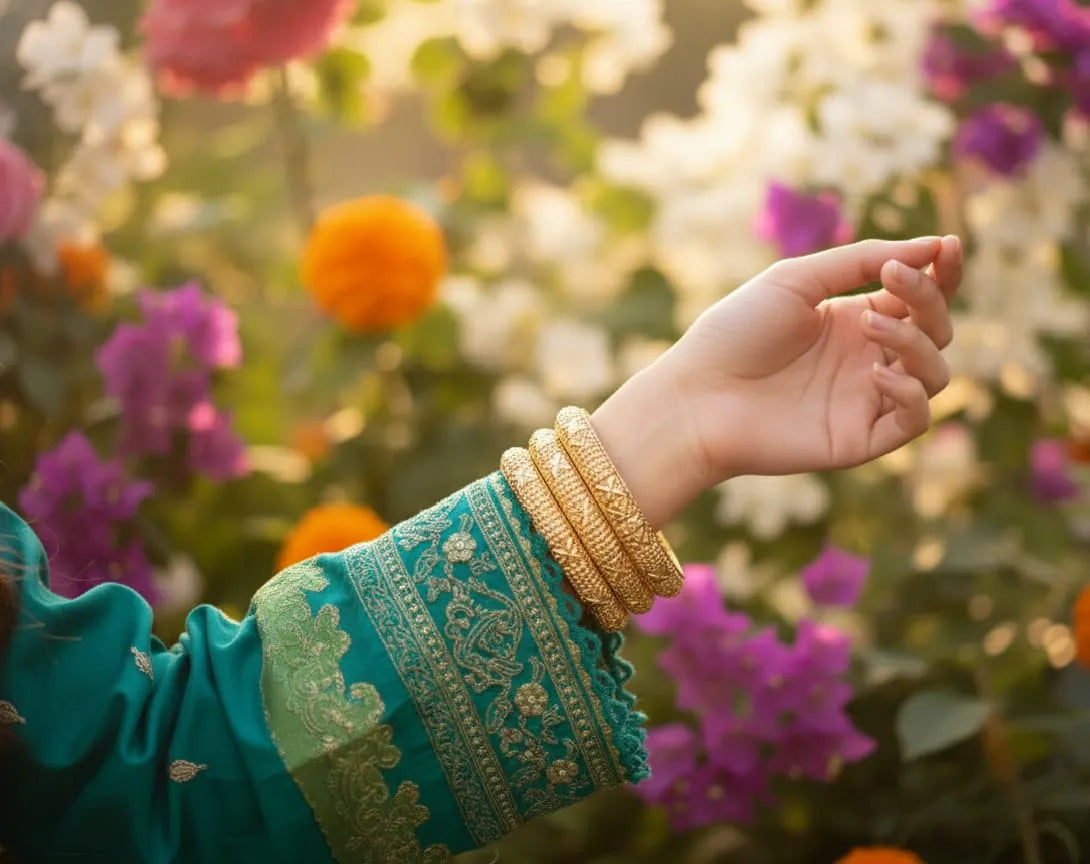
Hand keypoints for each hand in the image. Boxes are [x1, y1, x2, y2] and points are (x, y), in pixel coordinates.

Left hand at [593, 236, 962, 527]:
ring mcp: (866, 400)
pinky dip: (911, 393)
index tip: (948, 245)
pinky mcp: (860, 439)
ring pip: (935, 372)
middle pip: (936, 330)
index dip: (943, 271)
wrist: (696, 396)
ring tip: (869, 327)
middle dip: (928, 299)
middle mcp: (867, 359)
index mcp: (855, 320)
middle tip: (892, 281)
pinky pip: (915, 418)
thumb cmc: (734, 333)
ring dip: (916, 342)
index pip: (920, 297)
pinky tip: (876, 374)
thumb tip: (932, 244)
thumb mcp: (796, 280)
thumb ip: (861, 260)